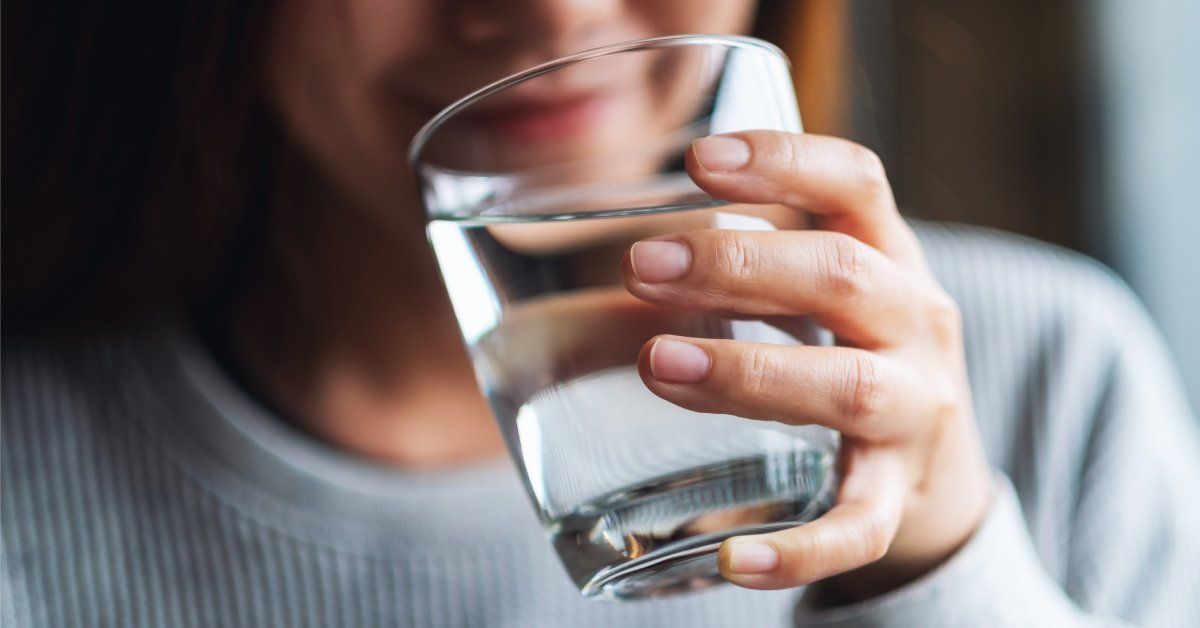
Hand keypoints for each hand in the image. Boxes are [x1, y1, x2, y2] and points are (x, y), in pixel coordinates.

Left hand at [620, 131, 993, 601]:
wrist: (938, 472)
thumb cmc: (855, 354)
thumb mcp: (828, 289)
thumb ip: (755, 255)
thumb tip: (642, 233)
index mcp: (891, 258)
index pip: (856, 184)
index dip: (785, 161)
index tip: (700, 160)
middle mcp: (917, 324)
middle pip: (843, 277)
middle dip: (739, 266)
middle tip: (642, 266)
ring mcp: (917, 412)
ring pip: (848, 387)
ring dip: (750, 373)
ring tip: (660, 365)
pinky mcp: (899, 497)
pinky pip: (859, 527)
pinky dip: (800, 549)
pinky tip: (735, 561)